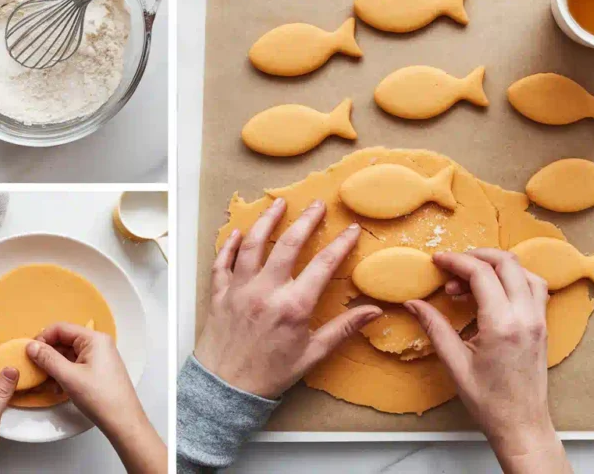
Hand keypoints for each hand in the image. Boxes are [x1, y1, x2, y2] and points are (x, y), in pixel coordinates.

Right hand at [26, 324, 165, 473]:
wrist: (121, 418)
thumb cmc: (98, 396)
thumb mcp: (68, 376)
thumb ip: (48, 359)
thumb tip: (30, 345)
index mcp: (94, 339)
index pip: (61, 328)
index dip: (42, 338)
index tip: (28, 354)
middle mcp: (97, 344)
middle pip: (64, 341)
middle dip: (48, 356)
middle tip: (34, 371)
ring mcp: (98, 357)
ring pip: (68, 355)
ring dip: (54, 368)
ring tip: (46, 384)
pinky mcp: (97, 370)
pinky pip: (75, 366)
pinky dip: (63, 375)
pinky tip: (57, 390)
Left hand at [195, 198, 381, 398]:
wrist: (226, 390)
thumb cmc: (271, 374)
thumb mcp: (313, 354)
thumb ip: (343, 328)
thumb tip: (374, 311)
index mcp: (293, 306)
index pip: (323, 265)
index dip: (340, 244)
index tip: (351, 229)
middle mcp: (265, 291)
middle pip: (287, 244)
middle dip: (306, 220)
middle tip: (317, 205)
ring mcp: (239, 290)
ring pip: (252, 244)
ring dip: (266, 220)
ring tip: (278, 204)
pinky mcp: (219, 294)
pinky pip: (223, 262)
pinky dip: (229, 244)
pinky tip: (238, 232)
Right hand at [405, 249, 570, 473]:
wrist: (521, 424)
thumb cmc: (488, 401)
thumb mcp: (455, 364)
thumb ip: (435, 327)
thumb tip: (414, 303)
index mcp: (502, 324)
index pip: (480, 273)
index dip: (456, 261)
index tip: (437, 261)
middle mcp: (525, 315)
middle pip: (506, 263)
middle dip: (476, 257)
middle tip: (453, 268)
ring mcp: (539, 319)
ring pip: (524, 271)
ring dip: (497, 266)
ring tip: (472, 280)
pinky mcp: (543, 325)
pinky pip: (535, 287)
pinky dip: (515, 278)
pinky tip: (495, 291)